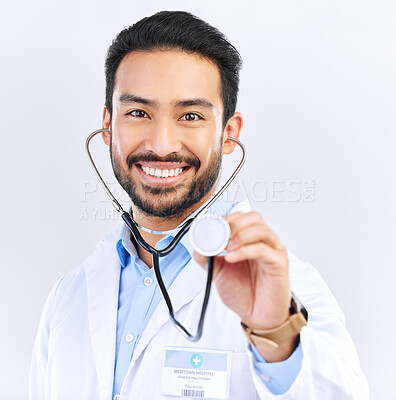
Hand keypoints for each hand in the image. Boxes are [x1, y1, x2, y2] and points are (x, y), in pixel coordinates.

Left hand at [193, 211, 295, 360]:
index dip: (226, 218)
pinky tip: (232, 258)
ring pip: (261, 229)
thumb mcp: (217, 272)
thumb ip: (207, 256)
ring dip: (240, 235)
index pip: (241, 217)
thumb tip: (197, 244)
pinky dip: (245, 250)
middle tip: (220, 236)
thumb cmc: (243, 293)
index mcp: (249, 240)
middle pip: (254, 218)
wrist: (257, 317)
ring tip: (227, 247)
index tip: (212, 226)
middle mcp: (263, 242)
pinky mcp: (279, 264)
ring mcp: (273, 251)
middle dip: (234, 223)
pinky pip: (264, 250)